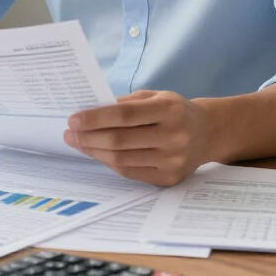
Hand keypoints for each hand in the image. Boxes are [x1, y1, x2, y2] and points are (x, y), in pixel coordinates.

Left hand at [64, 90, 210, 186]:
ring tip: (78, 143)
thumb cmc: (172, 111)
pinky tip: (98, 153)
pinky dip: (109, 162)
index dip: (96, 118)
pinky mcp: (169, 179)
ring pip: (122, 159)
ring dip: (94, 151)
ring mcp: (173, 160)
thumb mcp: (153, 96)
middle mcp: (174, 136)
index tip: (73, 119)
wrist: (206, 133)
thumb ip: (124, 103)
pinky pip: (130, 172)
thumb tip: (89, 113)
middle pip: (120, 140)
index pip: (125, 115)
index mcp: (170, 109)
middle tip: (69, 133)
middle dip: (89, 137)